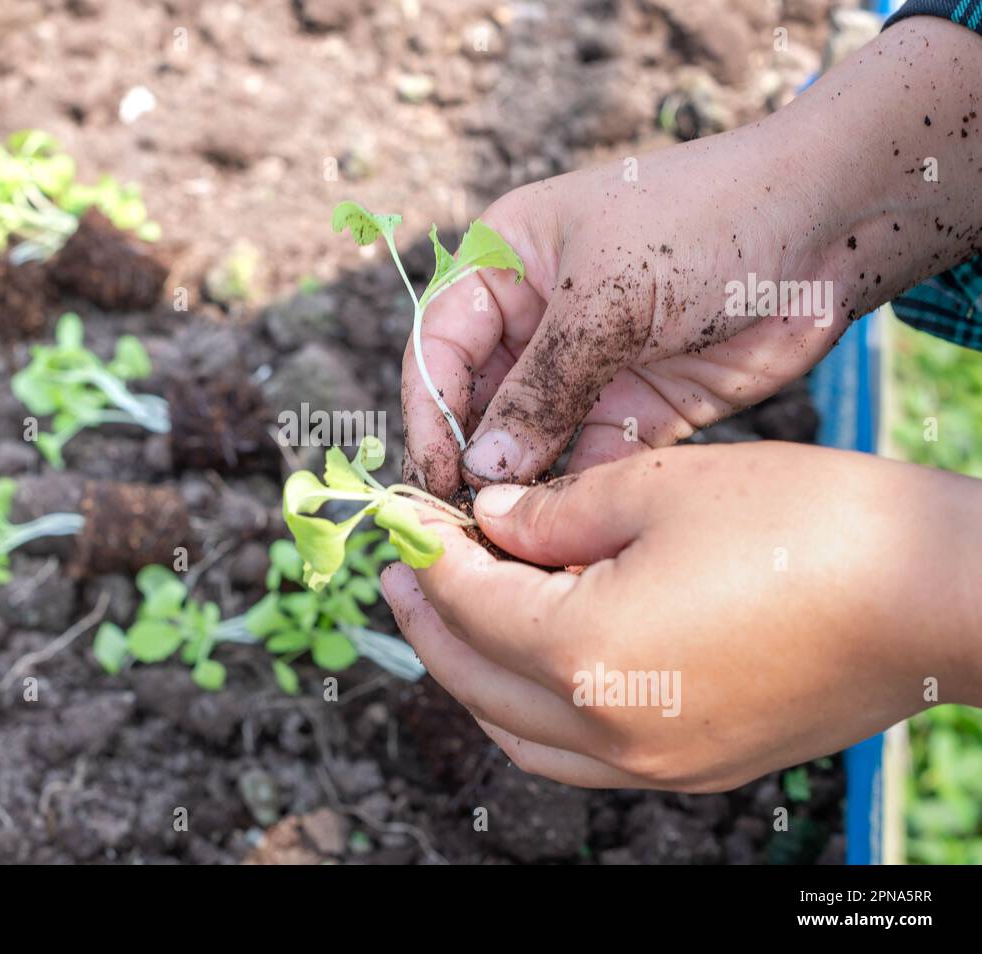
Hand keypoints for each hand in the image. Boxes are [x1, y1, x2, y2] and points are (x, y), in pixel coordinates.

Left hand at [382, 442, 981, 791]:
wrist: (935, 596)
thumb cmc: (807, 524)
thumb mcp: (658, 489)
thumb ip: (552, 513)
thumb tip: (489, 520)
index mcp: (586, 655)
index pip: (470, 604)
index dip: (428, 555)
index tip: (405, 520)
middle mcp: (609, 731)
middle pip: (477, 680)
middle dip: (429, 620)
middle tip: (402, 570)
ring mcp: (654, 763)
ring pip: (520, 734)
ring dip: (473, 674)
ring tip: (453, 615)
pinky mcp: (696, 766)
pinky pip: (576, 756)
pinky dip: (532, 711)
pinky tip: (532, 660)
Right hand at [405, 17, 981, 497]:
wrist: (832, 225)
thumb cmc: (706, 224)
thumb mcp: (607, 298)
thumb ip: (539, 386)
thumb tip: (479, 470)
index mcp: (506, 265)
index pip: (439, 347)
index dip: (430, 412)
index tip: (435, 475)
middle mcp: (535, 321)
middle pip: (478, 404)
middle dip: (472, 462)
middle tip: (464, 526)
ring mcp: (586, 369)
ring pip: (530, 444)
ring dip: (519, 490)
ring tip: (506, 543)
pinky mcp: (638, 410)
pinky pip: (589, 464)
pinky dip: (576, 500)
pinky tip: (564, 538)